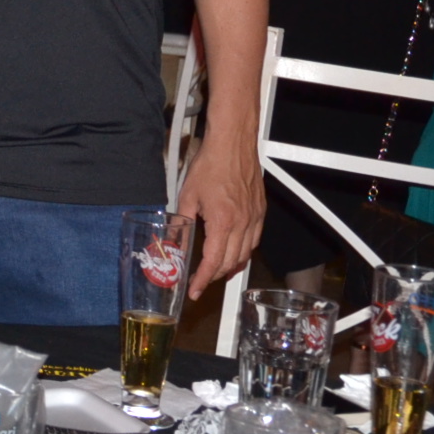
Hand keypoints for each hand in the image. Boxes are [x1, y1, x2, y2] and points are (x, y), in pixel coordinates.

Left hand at [173, 125, 263, 298]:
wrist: (232, 143)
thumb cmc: (210, 164)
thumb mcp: (187, 194)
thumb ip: (182, 221)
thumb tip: (173, 240)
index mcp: (222, 222)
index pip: (213, 262)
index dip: (202, 280)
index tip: (195, 290)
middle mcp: (242, 224)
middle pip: (230, 263)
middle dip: (215, 276)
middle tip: (201, 281)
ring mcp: (254, 218)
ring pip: (245, 254)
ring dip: (231, 267)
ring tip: (216, 272)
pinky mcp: (261, 212)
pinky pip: (255, 240)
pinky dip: (244, 252)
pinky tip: (235, 252)